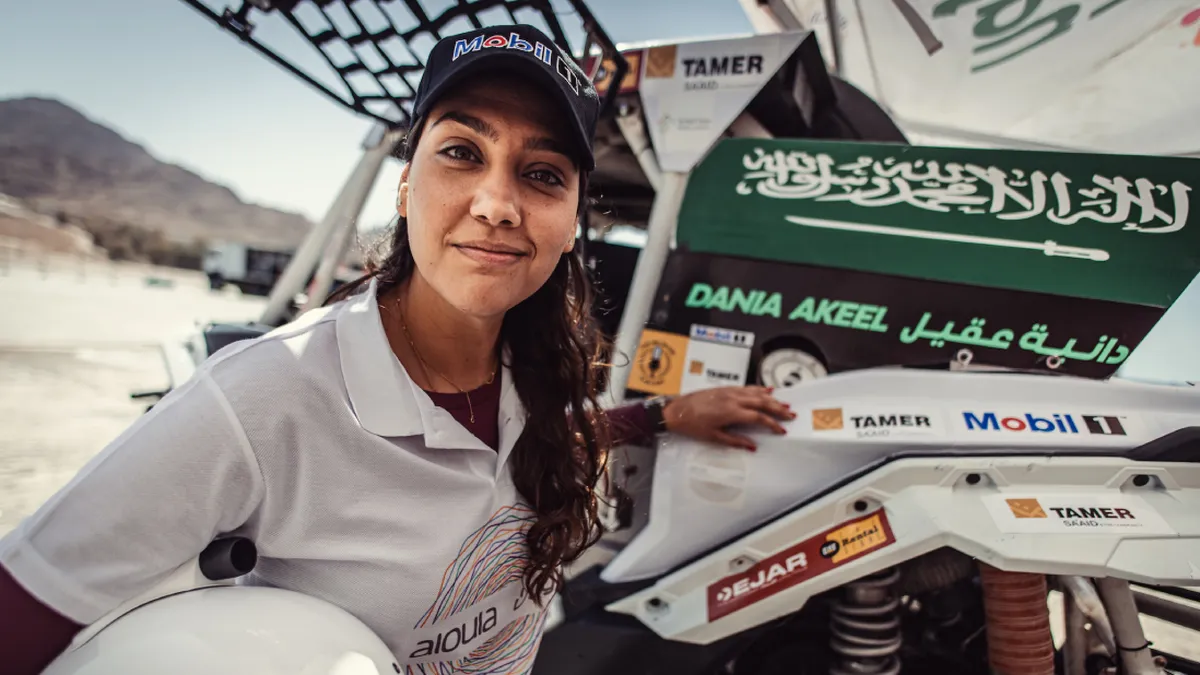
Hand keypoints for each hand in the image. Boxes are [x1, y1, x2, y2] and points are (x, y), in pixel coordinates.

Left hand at [662, 386, 795, 450]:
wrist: (675, 410)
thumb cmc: (691, 424)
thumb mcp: (713, 437)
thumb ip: (735, 441)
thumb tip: (752, 446)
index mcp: (731, 412)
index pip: (759, 418)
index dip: (772, 424)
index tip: (781, 430)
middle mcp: (732, 399)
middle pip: (762, 402)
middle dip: (778, 409)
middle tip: (790, 414)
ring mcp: (729, 392)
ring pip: (756, 393)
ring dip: (771, 398)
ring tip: (784, 403)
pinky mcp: (724, 389)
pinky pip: (746, 387)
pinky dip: (758, 389)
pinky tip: (765, 390)